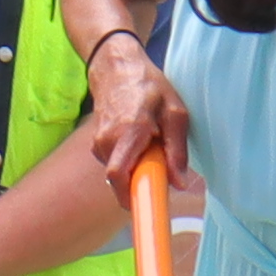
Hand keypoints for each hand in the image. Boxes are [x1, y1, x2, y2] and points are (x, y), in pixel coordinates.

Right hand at [75, 35, 188, 185]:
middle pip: (123, 181)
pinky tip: (140, 140)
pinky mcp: (96, 146)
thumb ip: (177, 150)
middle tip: (161, 164)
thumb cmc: (149, 86)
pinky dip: (130, 160)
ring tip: (151, 143)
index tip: (148, 207)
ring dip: (138, 168)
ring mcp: (98, 144)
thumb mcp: (175, 112)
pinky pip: (116, 164)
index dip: (131, 197)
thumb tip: (179, 183)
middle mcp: (107, 142)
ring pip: (120, 173)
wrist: (116, 68)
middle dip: (143, 180)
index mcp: (129, 133)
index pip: (119, 175)